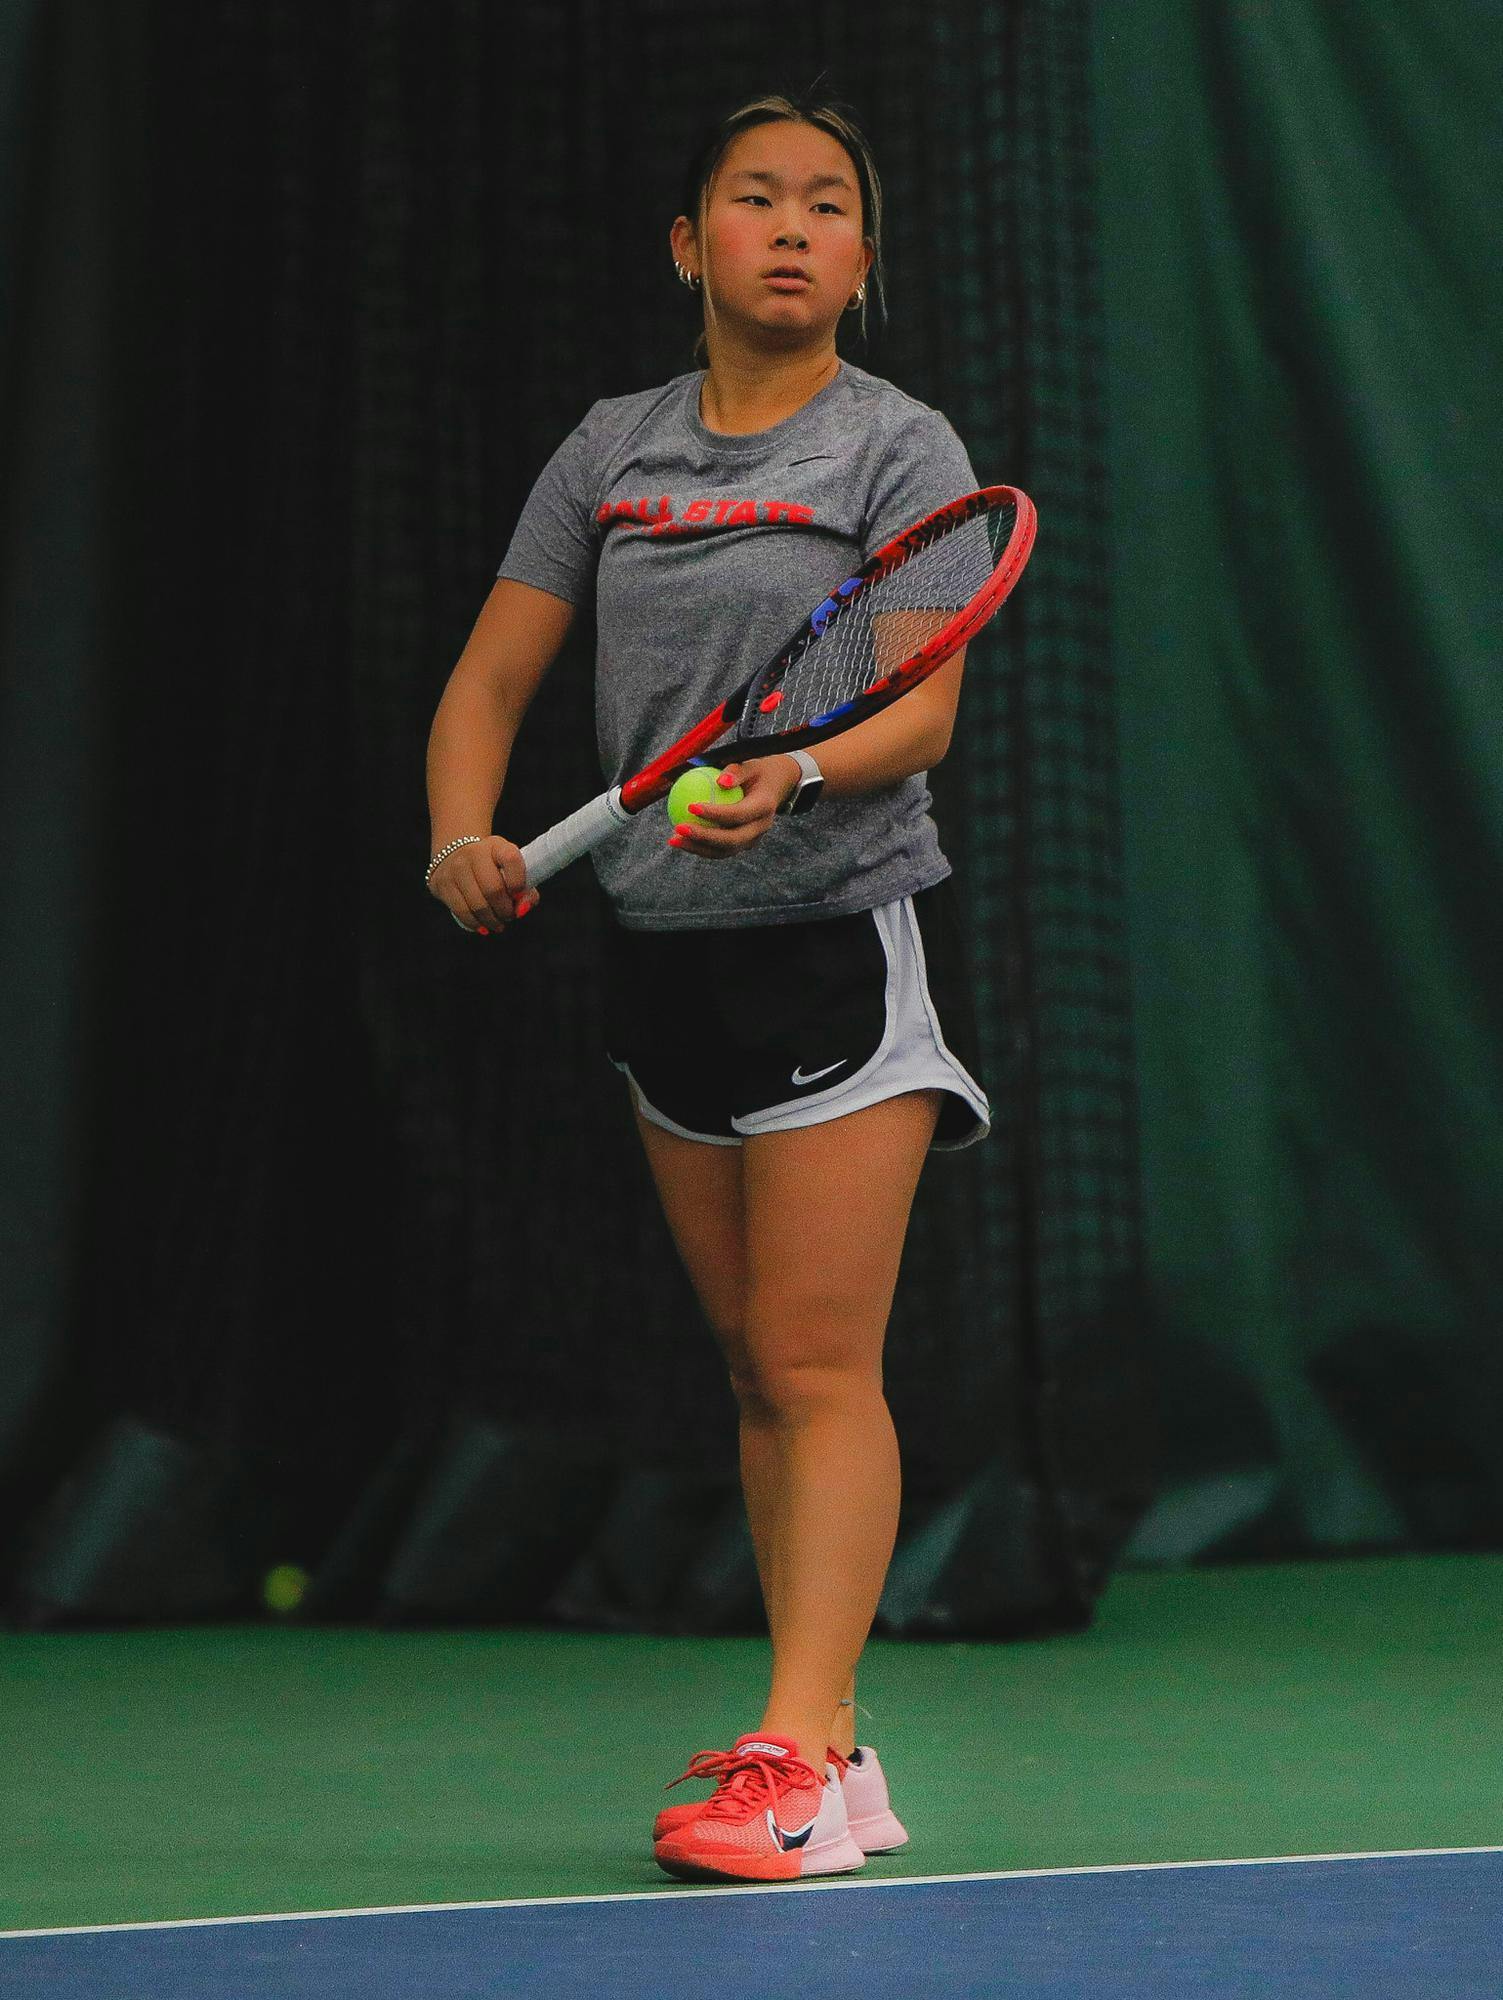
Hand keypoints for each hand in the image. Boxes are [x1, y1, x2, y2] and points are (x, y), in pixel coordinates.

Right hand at [427, 834, 538, 932]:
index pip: (511, 860)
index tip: (519, 895)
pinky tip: (483, 926)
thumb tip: (522, 909)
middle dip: (505, 910)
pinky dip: (475, 923)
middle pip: (493, 889)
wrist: (455, 854)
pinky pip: (461, 911)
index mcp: (497, 846)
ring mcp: (456, 868)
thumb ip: (526, 889)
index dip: (519, 882)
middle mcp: (474, 853)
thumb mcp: (510, 869)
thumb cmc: (491, 867)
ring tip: (497, 923)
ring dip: (491, 920)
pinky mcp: (442, 883)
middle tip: (509, 916)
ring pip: (477, 904)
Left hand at [666, 757, 800, 857]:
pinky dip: (700, 847)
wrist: (776, 786)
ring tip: (673, 839)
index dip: (715, 814)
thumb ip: (737, 771)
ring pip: (724, 851)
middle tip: (678, 828)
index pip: (738, 814)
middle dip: (703, 838)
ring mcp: (752, 839)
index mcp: (764, 807)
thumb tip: (720, 780)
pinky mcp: (743, 844)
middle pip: (731, 840)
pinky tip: (679, 839)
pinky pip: (720, 850)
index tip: (691, 806)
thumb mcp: (750, 764)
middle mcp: (760, 828)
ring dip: (697, 848)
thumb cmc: (757, 771)